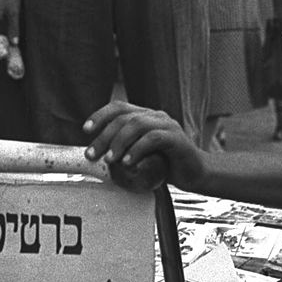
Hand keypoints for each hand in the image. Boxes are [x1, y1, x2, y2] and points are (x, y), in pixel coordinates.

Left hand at [83, 101, 205, 191]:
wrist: (195, 174)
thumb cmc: (165, 165)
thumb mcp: (140, 155)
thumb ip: (123, 149)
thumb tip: (96, 154)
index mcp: (145, 116)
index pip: (119, 107)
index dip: (100, 115)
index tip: (86, 130)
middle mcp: (155, 116)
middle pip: (124, 118)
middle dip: (104, 136)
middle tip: (92, 154)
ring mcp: (167, 125)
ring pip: (137, 124)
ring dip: (119, 142)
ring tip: (109, 159)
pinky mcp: (177, 139)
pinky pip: (153, 138)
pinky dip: (137, 149)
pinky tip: (128, 162)